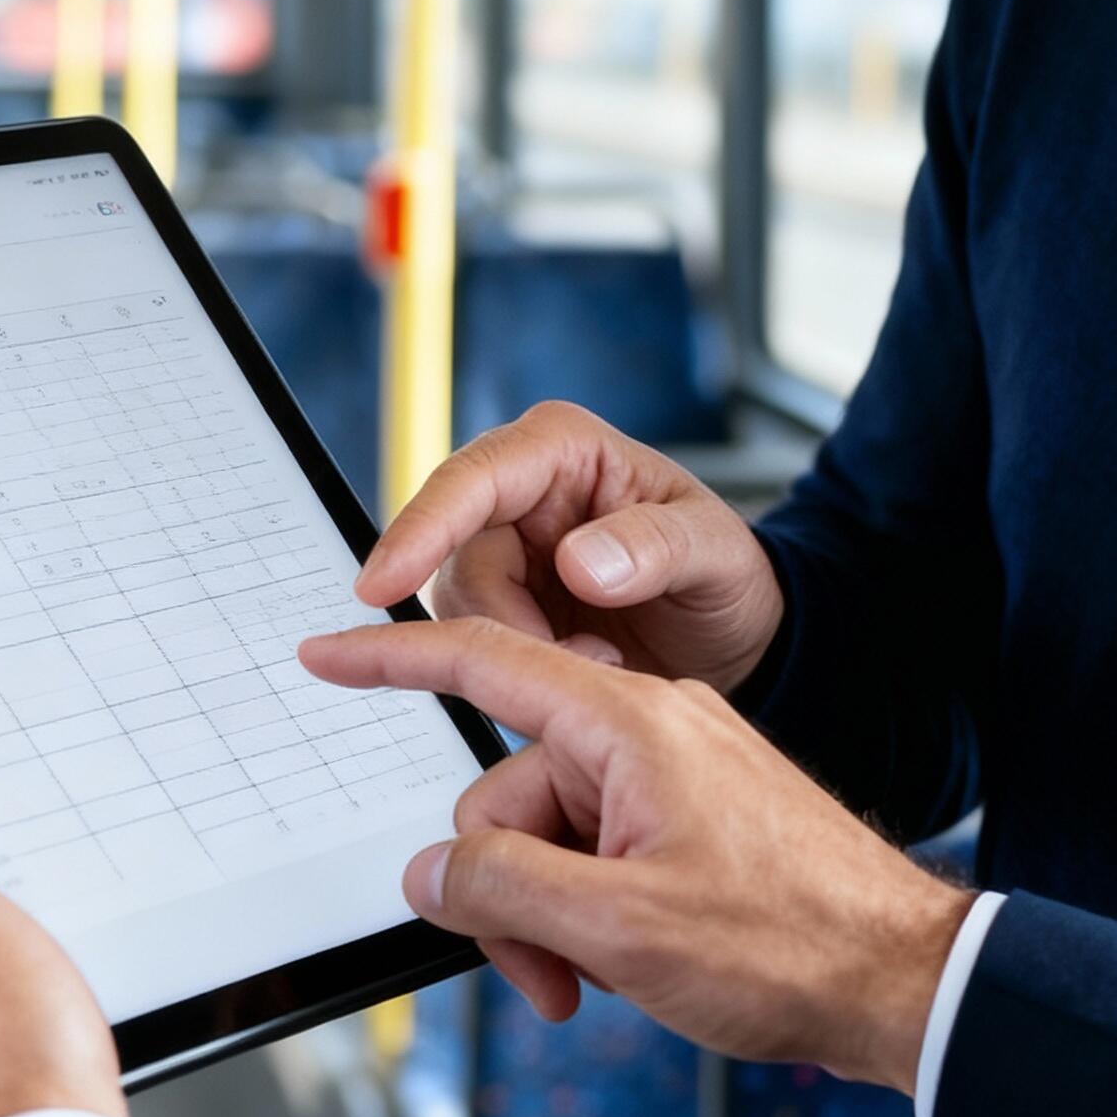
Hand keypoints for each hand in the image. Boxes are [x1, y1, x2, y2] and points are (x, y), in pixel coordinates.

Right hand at [298, 618, 970, 1090]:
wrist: (906, 979)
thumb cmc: (792, 944)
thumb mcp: (623, 926)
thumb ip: (504, 887)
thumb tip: (432, 870)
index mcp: (630, 723)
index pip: (485, 663)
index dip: (391, 658)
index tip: (326, 649)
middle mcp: (649, 729)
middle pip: (509, 789)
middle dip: (503, 887)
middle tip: (543, 974)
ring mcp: (675, 770)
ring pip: (551, 830)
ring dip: (551, 914)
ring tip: (598, 979)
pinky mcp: (693, 813)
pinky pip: (600, 845)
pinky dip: (592, 907)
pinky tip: (630, 960)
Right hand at [354, 400, 783, 692]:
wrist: (733, 633)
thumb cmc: (726, 573)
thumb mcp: (715, 553)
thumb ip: (654, 548)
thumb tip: (577, 562)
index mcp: (565, 449)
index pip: (470, 479)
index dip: (420, 528)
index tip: (383, 585)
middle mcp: (523, 490)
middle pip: (454, 554)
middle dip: (503, 620)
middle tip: (582, 656)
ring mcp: (509, 547)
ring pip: (459, 604)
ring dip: (517, 648)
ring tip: (602, 658)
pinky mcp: (506, 601)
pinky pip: (475, 637)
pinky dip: (518, 667)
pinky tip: (582, 666)